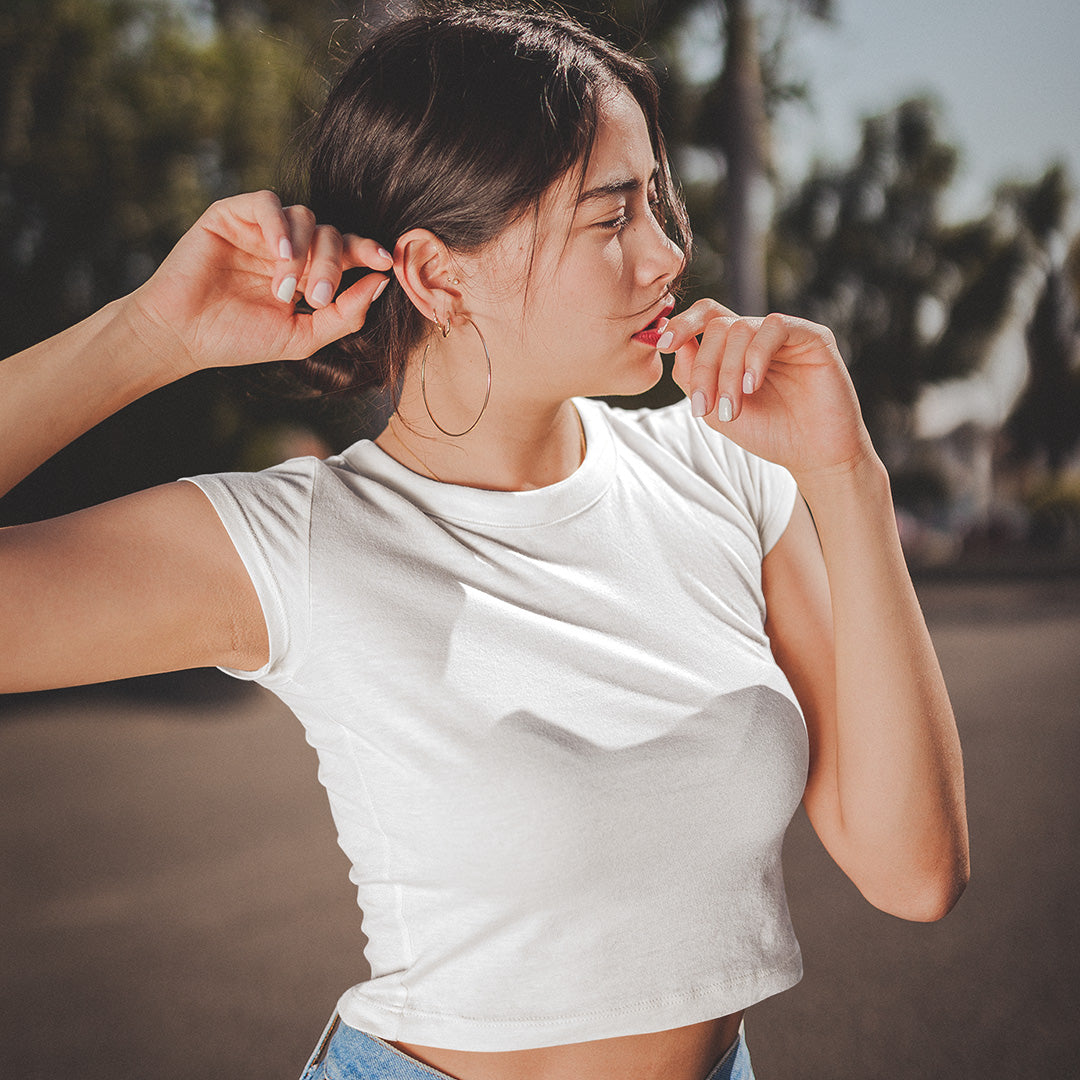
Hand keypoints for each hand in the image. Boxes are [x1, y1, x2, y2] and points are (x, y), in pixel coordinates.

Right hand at [124, 191, 393, 378]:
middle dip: (332, 264)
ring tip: (286, 288)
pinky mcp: (231, 214)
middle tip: (318, 296)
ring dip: (304, 252)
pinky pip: (269, 202)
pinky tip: (278, 255)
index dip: (368, 251)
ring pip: (304, 216)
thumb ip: (345, 314)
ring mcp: (260, 229)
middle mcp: (287, 246)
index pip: (347, 250)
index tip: (387, 263)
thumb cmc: (240, 339)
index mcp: (307, 272)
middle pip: (330, 233)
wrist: (183, 335)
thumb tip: (382, 283)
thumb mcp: (303, 336)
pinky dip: (280, 226)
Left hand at [665, 300, 876, 481]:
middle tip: (706, 408)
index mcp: (736, 348)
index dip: (681, 324)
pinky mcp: (813, 336)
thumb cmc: (767, 433)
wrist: (811, 455)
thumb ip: (692, 378)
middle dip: (704, 368)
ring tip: (731, 408)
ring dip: (728, 371)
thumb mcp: (716, 410)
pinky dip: (755, 356)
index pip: (706, 318)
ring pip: (741, 328)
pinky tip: (752, 386)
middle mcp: (759, 335)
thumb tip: (675, 345)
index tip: (660, 345)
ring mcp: (786, 334)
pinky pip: (775, 328)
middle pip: (718, 326)